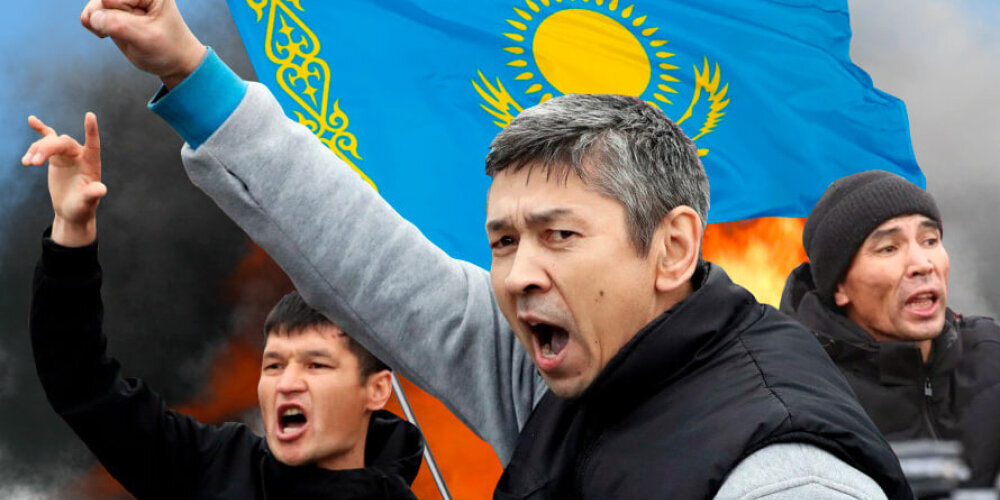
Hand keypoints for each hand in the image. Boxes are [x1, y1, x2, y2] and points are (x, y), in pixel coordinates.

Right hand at [22, 113, 106, 246]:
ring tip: (26, 163)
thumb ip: (92, 195)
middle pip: (63, 143)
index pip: (93, 145)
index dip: (91, 131)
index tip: (90, 115)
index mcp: (91, 164)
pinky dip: (40, 129)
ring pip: (51, 142)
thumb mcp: (86, 203)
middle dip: (46, 149)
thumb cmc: (82, 208)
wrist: (71, 210)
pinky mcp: (55, 156)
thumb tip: (101, 189)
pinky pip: (48, 138)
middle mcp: (80, 155)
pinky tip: (31, 120)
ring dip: (36, 150)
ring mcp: (67, 154)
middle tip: (32, 163)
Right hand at [81, 0, 206, 87]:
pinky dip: (97, 27)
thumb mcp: (147, 37)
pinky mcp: (112, 11)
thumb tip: (92, 17)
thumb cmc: (167, 48)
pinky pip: (90, 15)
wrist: (174, 61)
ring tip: (127, 34)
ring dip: (103, 25)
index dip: (121, 14)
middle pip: (102, 1)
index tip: (145, 24)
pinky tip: (114, 34)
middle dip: (110, 19)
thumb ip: (118, 24)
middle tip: (134, 30)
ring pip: (94, 7)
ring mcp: (122, 1)